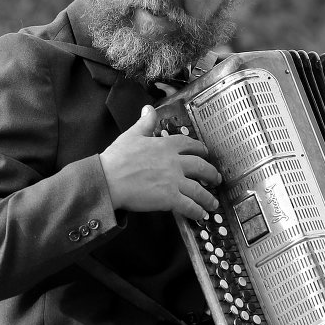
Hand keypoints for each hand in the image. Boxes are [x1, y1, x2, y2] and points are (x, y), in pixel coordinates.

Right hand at [99, 105, 221, 221]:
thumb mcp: (132, 135)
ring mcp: (174, 180)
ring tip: (213, 203)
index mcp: (166, 145)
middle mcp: (174, 162)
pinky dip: (197, 211)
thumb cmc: (117, 158)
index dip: (200, 149)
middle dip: (212, 174)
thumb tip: (149, 109)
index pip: (190, 144)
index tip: (205, 153)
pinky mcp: (169, 198)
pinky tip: (200, 214)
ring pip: (199, 190)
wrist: (108, 179)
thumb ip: (145, 122)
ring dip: (208, 198)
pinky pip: (189, 206)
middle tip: (216, 179)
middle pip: (201, 167)